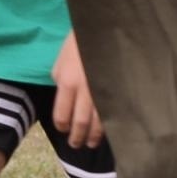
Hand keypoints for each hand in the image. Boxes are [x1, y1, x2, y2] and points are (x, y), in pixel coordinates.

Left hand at [50, 30, 103, 147]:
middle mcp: (84, 91)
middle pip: (80, 123)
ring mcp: (102, 92)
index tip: (63, 131)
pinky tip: (107, 132)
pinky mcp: (117, 92)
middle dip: (77, 137)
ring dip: (93, 136)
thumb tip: (64, 99)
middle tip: (76, 145)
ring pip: (98, 123)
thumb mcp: (60, 62)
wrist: (102, 32)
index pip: (62, 114)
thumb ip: (60, 82)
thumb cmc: (77, 46)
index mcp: (66, 83)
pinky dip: (109, 126)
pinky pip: (113, 114)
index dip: (62, 126)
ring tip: (90, 143)